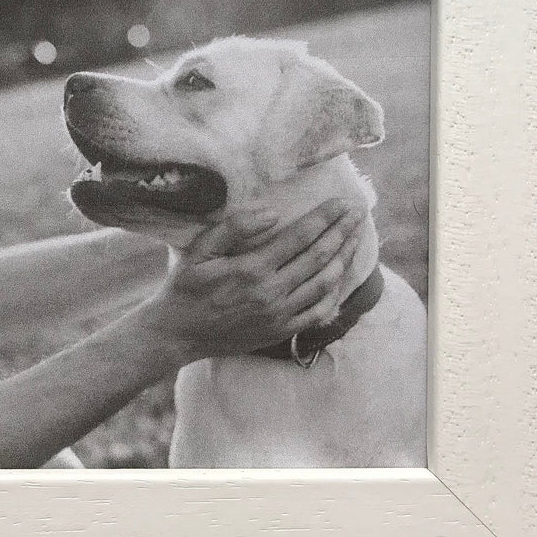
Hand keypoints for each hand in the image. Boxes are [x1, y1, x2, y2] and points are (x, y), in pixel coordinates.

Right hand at [133, 200, 364, 363]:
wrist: (178, 333)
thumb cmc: (186, 286)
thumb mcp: (200, 250)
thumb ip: (234, 227)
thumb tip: (272, 213)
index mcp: (251, 268)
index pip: (300, 237)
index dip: (324, 218)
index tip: (342, 202)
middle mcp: (271, 292)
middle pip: (319, 257)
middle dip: (343, 232)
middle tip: (359, 213)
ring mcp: (279, 314)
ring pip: (324, 283)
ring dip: (344, 258)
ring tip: (356, 238)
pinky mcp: (281, 331)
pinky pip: (318, 311)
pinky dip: (335, 292)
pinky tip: (341, 276)